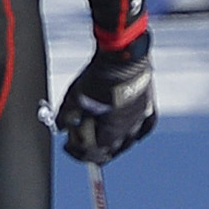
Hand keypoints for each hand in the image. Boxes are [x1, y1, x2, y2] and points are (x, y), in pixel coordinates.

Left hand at [57, 35, 154, 163]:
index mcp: (111, 130)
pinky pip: (146, 126)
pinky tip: (134, 136)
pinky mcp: (148, 104)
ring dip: (115, 144)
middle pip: (112, 150)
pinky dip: (138, 133)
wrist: (122, 55)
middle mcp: (129, 128)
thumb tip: (60, 126)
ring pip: (129, 141)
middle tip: (82, 146)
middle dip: (95, 151)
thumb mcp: (75, 96)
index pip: (95, 152)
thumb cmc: (99, 75)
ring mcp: (141, 116)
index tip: (68, 146)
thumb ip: (66, 115)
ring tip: (104, 142)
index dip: (79, 153)